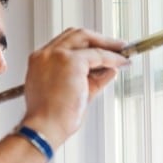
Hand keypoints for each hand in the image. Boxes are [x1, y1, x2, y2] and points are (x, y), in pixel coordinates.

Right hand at [20, 28, 128, 147]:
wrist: (45, 127)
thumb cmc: (52, 118)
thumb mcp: (75, 94)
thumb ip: (92, 79)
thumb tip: (108, 71)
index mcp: (41, 62)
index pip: (66, 44)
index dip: (86, 46)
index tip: (100, 51)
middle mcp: (46, 55)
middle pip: (75, 35)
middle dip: (98, 39)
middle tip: (115, 46)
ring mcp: (57, 56)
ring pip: (86, 39)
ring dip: (107, 45)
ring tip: (121, 53)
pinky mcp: (71, 61)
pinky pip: (97, 54)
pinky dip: (112, 57)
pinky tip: (121, 62)